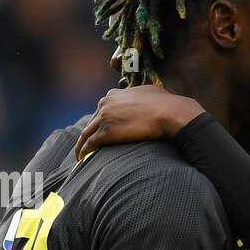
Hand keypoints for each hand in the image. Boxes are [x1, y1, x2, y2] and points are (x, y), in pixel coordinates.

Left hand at [75, 86, 203, 159]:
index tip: (102, 129)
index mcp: (114, 94)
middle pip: (93, 121)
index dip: (102, 120)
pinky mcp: (106, 132)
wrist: (169, 113)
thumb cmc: (166, 103)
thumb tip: (146, 97)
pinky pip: (90, 143)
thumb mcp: (150, 91)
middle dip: (91, 132)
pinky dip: (84, 151)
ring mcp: (104, 117)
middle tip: (89, 144)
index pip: (103, 108)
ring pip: (87, 133)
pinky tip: (83, 158)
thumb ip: (141, 94)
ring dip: (82, 144)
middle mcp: (106, 103)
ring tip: (80, 155)